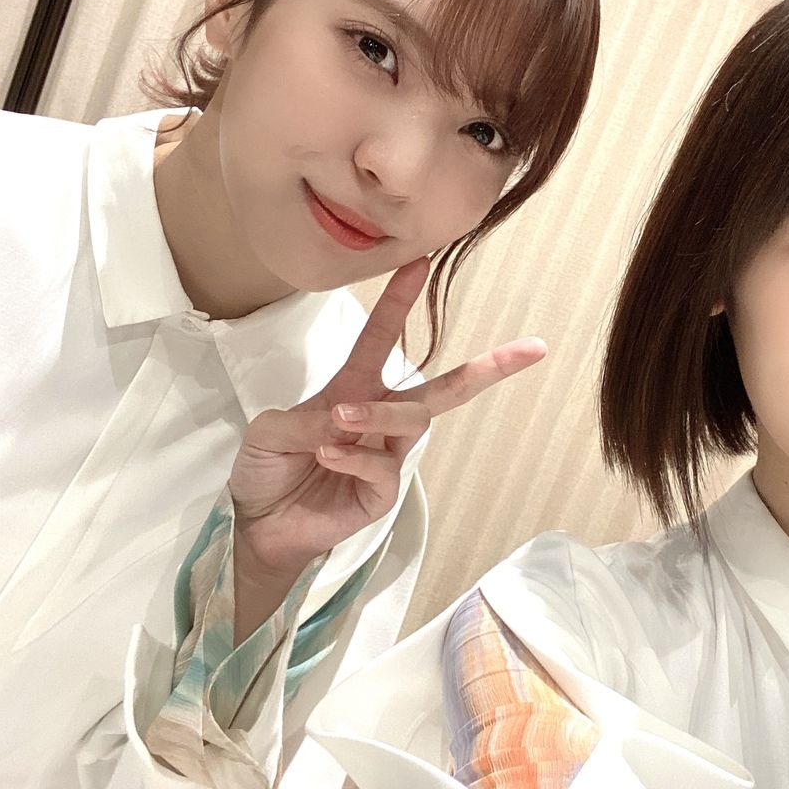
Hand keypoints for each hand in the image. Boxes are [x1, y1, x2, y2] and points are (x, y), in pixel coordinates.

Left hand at [228, 257, 544, 642]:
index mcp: (352, 391)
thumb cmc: (265, 471)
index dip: (399, 302)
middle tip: (530, 349)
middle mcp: (378, 420)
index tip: (419, 262)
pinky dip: (357, 458)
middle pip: (442, 389)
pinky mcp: (381, 495)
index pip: (381, 340)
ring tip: (342, 418)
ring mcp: (385, 458)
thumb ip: (302, 420)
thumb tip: (342, 420)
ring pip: (411, 422)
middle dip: (487, 367)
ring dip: (380, 414)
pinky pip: (384, 469)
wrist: (257, 527)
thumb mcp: (269, 432)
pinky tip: (329, 453)